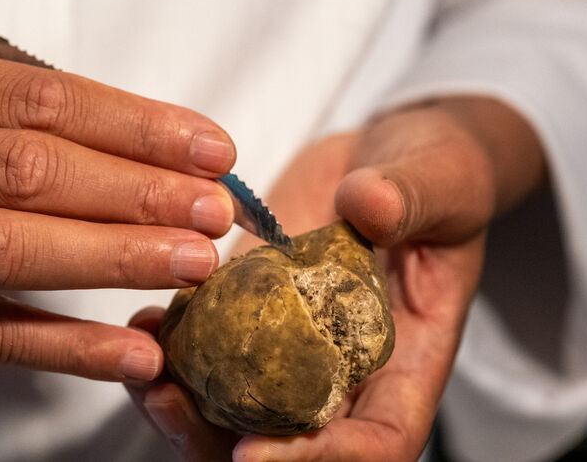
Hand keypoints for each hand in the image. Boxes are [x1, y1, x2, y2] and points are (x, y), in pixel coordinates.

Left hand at [126, 97, 544, 460]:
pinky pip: (210, 355)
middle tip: (169, 405)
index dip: (319, 461)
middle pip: (290, 445)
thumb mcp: (443, 175)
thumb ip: (412, 197)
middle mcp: (346, 371)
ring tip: (143, 371)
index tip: (253, 452)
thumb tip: (369, 205)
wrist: (390, 155)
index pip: (378, 442)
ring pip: (237, 413)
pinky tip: (143, 319)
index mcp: (409, 361)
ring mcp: (294, 349)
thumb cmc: (439, 173)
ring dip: (183, 407)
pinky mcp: (253, 316)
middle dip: (221, 445)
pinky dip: (173, 351)